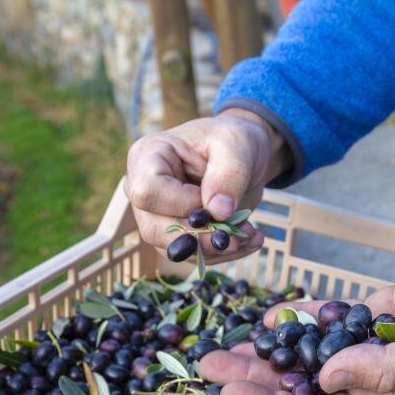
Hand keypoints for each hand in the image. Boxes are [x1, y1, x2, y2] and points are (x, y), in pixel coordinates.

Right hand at [124, 108, 291, 262]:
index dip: (183, 206)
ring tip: (251, 235)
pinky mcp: (176, 232)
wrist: (245, 155)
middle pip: (153, 229)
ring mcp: (157, 214)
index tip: (218, 203)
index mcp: (147, 156)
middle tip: (238, 236)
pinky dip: (223, 253)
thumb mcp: (237, 145)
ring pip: (173, 248)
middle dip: (199, 239)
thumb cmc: (234, 140)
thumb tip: (218, 212)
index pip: (147, 193)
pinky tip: (249, 239)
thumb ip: (228, 175)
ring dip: (215, 250)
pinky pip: (192, 254)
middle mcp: (143, 187)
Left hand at [199, 252, 394, 394]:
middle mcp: (373, 381)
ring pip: (308, 357)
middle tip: (208, 364)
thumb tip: (322, 378)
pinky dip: (301, 320)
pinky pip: (330, 323)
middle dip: (254, 380)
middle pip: (299, 390)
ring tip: (226, 344)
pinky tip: (271, 316)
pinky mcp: (378, 317)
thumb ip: (386, 370)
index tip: (227, 392)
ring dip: (269, 353)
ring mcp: (373, 348)